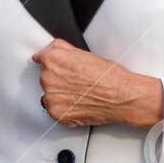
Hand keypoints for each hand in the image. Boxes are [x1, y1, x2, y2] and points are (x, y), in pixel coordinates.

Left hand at [32, 38, 162, 127]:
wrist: (122, 97)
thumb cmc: (108, 76)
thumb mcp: (84, 53)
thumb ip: (62, 49)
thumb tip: (50, 50)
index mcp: (53, 60)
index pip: (41, 58)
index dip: (53, 63)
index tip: (58, 68)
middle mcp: (48, 78)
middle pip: (46, 77)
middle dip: (59, 79)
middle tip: (78, 82)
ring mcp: (51, 97)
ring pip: (50, 95)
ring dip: (61, 95)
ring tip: (81, 94)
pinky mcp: (56, 113)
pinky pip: (54, 110)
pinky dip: (65, 108)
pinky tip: (79, 103)